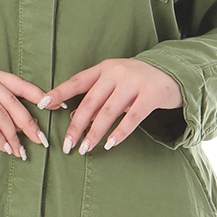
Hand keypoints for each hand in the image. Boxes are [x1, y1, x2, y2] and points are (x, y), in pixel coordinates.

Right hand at [0, 65, 50, 158]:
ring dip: (13, 137)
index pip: (20, 85)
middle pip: (14, 103)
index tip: (58, 109)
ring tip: (20, 152)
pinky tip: (5, 149)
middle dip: (30, 124)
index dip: (41, 96)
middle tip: (41, 141)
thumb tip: (24, 126)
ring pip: (2, 116)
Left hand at [37, 59, 182, 154]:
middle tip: (67, 145)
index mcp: (104, 68)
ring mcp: (134, 83)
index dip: (59, 93)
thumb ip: (96, 96)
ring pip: (108, 112)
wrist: (174, 73)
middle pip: (90, 102)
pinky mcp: (151, 96)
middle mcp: (117, 73)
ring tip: (85, 148)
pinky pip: (132, 118)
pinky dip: (120, 133)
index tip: (42, 105)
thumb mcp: (115, 82)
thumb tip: (74, 119)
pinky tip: (110, 144)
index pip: (77, 81)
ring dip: (94, 132)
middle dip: (76, 125)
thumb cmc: (137, 82)